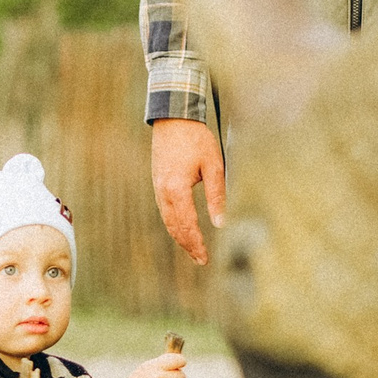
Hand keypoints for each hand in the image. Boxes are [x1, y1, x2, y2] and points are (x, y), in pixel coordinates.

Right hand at [150, 119, 224, 263]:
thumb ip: (217, 196)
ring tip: (192, 249)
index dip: (196, 244)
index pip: (187, 226)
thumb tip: (220, 223)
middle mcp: (164, 192)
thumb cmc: (196, 140)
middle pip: (174, 227)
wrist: (173, 118)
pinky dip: (173, 223)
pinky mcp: (157, 181)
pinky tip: (181, 227)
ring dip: (179, 236)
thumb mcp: (214, 166)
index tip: (205, 258)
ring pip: (167, 220)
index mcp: (177, 190)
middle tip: (200, 260)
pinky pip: (164, 209)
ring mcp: (158, 187)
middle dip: (188, 245)